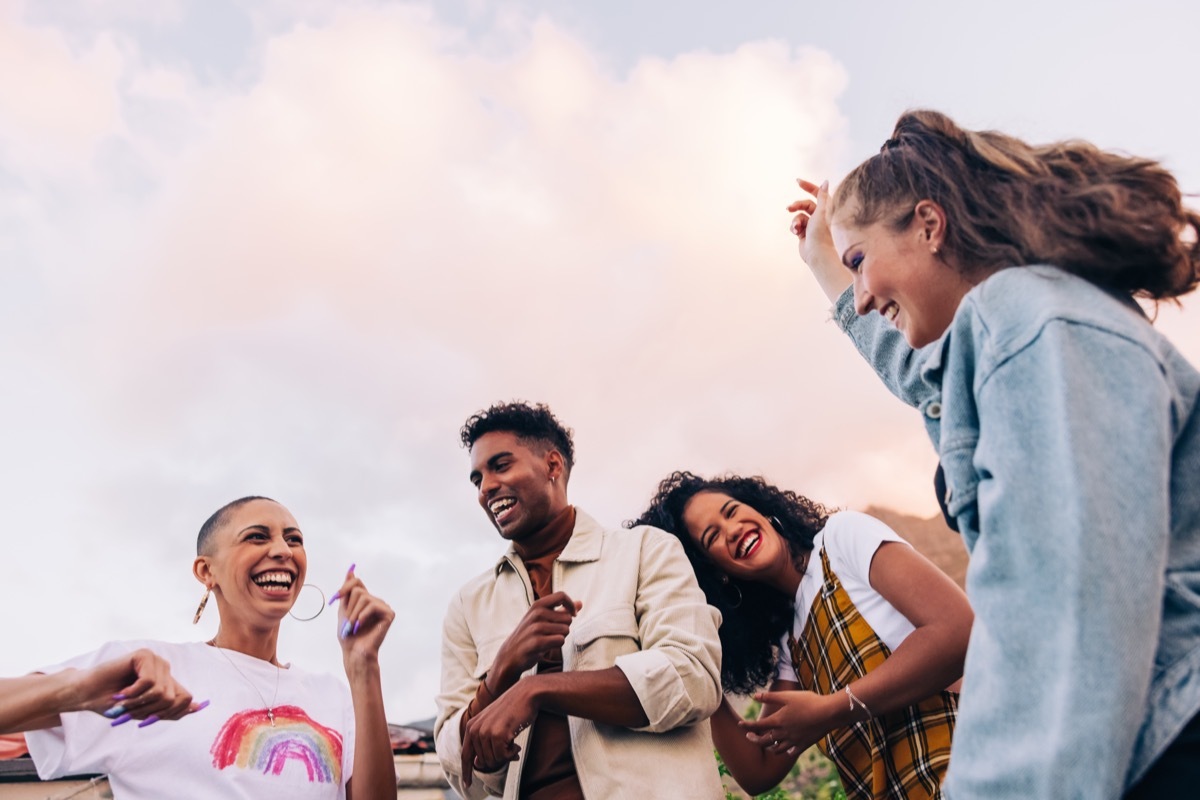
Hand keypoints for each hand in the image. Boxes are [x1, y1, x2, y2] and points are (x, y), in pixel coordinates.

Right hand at [78, 649, 205, 726]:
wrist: (87, 695)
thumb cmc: (114, 704)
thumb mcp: (145, 711)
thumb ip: (170, 709)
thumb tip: (198, 706)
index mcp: (167, 681)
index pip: (185, 698)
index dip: (169, 713)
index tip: (148, 718)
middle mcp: (164, 668)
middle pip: (172, 698)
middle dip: (149, 711)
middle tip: (130, 710)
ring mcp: (155, 660)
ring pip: (161, 691)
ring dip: (139, 703)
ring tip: (124, 701)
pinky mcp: (143, 655)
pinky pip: (148, 681)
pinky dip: (133, 693)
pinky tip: (121, 693)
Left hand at [330, 564, 394, 663]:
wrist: (354, 652)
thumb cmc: (348, 635)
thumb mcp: (344, 609)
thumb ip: (347, 591)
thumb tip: (351, 570)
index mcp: (365, 600)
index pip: (356, 582)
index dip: (345, 587)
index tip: (336, 598)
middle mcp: (375, 601)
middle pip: (358, 590)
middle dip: (349, 608)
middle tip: (348, 624)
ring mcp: (383, 607)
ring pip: (364, 597)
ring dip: (354, 614)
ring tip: (353, 627)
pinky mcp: (389, 613)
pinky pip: (372, 605)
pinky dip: (363, 616)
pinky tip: (361, 626)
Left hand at [460, 679, 537, 786]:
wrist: (526, 694)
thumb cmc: (512, 710)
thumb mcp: (493, 724)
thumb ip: (483, 742)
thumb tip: (479, 764)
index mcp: (471, 726)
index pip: (465, 754)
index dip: (466, 771)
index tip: (467, 784)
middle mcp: (475, 729)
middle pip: (483, 761)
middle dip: (497, 759)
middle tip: (509, 749)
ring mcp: (485, 732)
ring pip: (493, 760)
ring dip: (506, 755)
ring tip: (513, 743)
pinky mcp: (497, 735)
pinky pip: (503, 757)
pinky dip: (512, 753)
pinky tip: (516, 743)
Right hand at [487, 591, 580, 695]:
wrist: (510, 655)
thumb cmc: (530, 635)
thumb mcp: (543, 618)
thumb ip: (562, 610)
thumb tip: (580, 603)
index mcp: (538, 605)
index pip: (561, 596)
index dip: (571, 604)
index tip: (573, 614)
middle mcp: (537, 613)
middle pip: (568, 618)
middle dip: (564, 627)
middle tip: (551, 634)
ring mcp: (536, 627)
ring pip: (566, 630)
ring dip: (560, 637)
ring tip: (547, 640)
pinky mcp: (537, 642)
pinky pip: (560, 640)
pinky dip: (557, 645)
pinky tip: (545, 647)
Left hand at [739, 689, 841, 755]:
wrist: (829, 713)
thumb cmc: (808, 701)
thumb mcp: (787, 696)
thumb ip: (770, 697)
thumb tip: (754, 696)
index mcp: (778, 721)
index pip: (757, 725)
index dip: (747, 726)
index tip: (739, 725)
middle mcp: (783, 734)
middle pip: (764, 741)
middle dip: (754, 739)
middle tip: (748, 737)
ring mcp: (794, 741)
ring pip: (776, 750)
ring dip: (769, 747)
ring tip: (766, 744)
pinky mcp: (804, 745)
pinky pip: (792, 752)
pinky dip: (787, 752)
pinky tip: (786, 750)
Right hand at [788, 178, 850, 302]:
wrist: (817, 253)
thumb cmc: (821, 233)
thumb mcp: (821, 212)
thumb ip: (822, 196)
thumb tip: (826, 181)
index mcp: (826, 209)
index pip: (817, 193)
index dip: (808, 186)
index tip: (797, 181)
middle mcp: (819, 216)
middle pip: (805, 204)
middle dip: (796, 206)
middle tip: (789, 208)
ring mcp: (811, 224)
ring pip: (798, 216)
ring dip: (795, 221)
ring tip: (796, 228)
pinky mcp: (804, 233)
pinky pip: (795, 225)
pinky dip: (794, 227)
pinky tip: (796, 232)